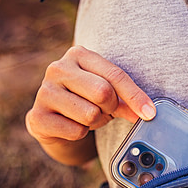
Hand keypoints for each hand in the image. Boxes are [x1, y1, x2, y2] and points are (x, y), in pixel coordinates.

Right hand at [25, 46, 154, 164]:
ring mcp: (44, 92)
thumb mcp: (107, 91)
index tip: (150, 113)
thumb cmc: (86, 100)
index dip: (135, 96)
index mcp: (78, 54)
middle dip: (111, 108)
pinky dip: (81, 134)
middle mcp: (57, 69)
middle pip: (103, 93)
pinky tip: (72, 125)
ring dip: (96, 122)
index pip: (115, 75)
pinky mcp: (37, 117)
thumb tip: (146, 113)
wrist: (54, 121)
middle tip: (106, 111)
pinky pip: (76, 131)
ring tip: (87, 117)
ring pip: (90, 114)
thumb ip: (125, 97)